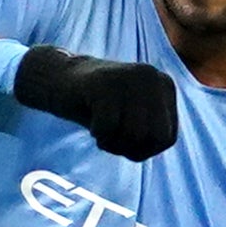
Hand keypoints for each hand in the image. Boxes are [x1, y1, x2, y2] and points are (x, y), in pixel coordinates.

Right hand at [12, 48, 178, 160]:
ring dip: (113, 144)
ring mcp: (129, 77)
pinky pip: (108, 127)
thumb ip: (151, 129)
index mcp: (164, 85)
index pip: (166, 138)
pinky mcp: (104, 82)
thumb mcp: (133, 116)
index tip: (123, 138)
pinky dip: (98, 134)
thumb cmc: (97, 106)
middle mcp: (151, 76)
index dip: (142, 150)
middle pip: (152, 138)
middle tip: (110, 138)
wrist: (59, 79)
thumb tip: (162, 140)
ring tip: (101, 132)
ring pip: (134, 134)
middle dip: (129, 148)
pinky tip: (91, 123)